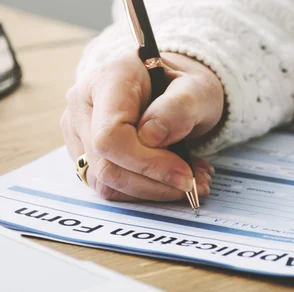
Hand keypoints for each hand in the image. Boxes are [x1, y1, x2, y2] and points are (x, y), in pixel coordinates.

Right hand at [61, 52, 224, 201]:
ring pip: (105, 183)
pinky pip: (110, 187)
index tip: (185, 173)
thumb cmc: (185, 85)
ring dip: (152, 191)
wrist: (172, 86)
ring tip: (189, 179)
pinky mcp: (84, 154)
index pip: (111, 136)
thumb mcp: (198, 89)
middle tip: (193, 183)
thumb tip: (151, 137)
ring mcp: (78, 131)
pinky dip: (145, 191)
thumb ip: (180, 108)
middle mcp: (83, 104)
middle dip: (154, 183)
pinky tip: (171, 180)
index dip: (148, 164)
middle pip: (105, 166)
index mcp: (108, 79)